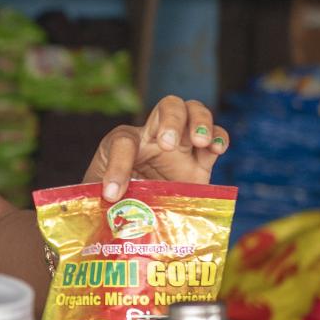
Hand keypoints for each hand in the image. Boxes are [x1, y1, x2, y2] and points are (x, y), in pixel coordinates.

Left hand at [82, 95, 228, 200]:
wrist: (135, 214)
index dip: (118, 166)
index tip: (113, 193)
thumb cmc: (113, 199)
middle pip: (169, 106)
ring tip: (200, 141)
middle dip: (171, 120)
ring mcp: (182, 147)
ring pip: (195, 112)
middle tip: (168, 144)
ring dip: (200, 121)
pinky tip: (217, 148)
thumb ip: (103, 190)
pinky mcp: (202, 163)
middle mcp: (156, 137)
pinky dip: (220, 138)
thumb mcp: (99, 193)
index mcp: (126, 142)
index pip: (124, 141)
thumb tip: (113, 195)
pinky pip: (216, 139)